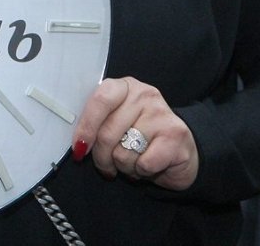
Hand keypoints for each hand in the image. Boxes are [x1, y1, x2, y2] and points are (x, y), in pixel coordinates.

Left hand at [72, 77, 198, 190]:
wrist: (182, 150)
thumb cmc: (142, 136)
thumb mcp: (118, 121)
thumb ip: (99, 123)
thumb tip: (77, 142)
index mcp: (124, 86)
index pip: (100, 99)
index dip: (86, 126)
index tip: (80, 147)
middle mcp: (144, 94)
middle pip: (107, 132)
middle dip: (102, 158)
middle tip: (106, 166)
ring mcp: (161, 113)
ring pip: (123, 152)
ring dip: (124, 166)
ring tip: (134, 161)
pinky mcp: (175, 135)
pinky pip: (143, 164)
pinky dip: (142, 172)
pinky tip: (149, 166)